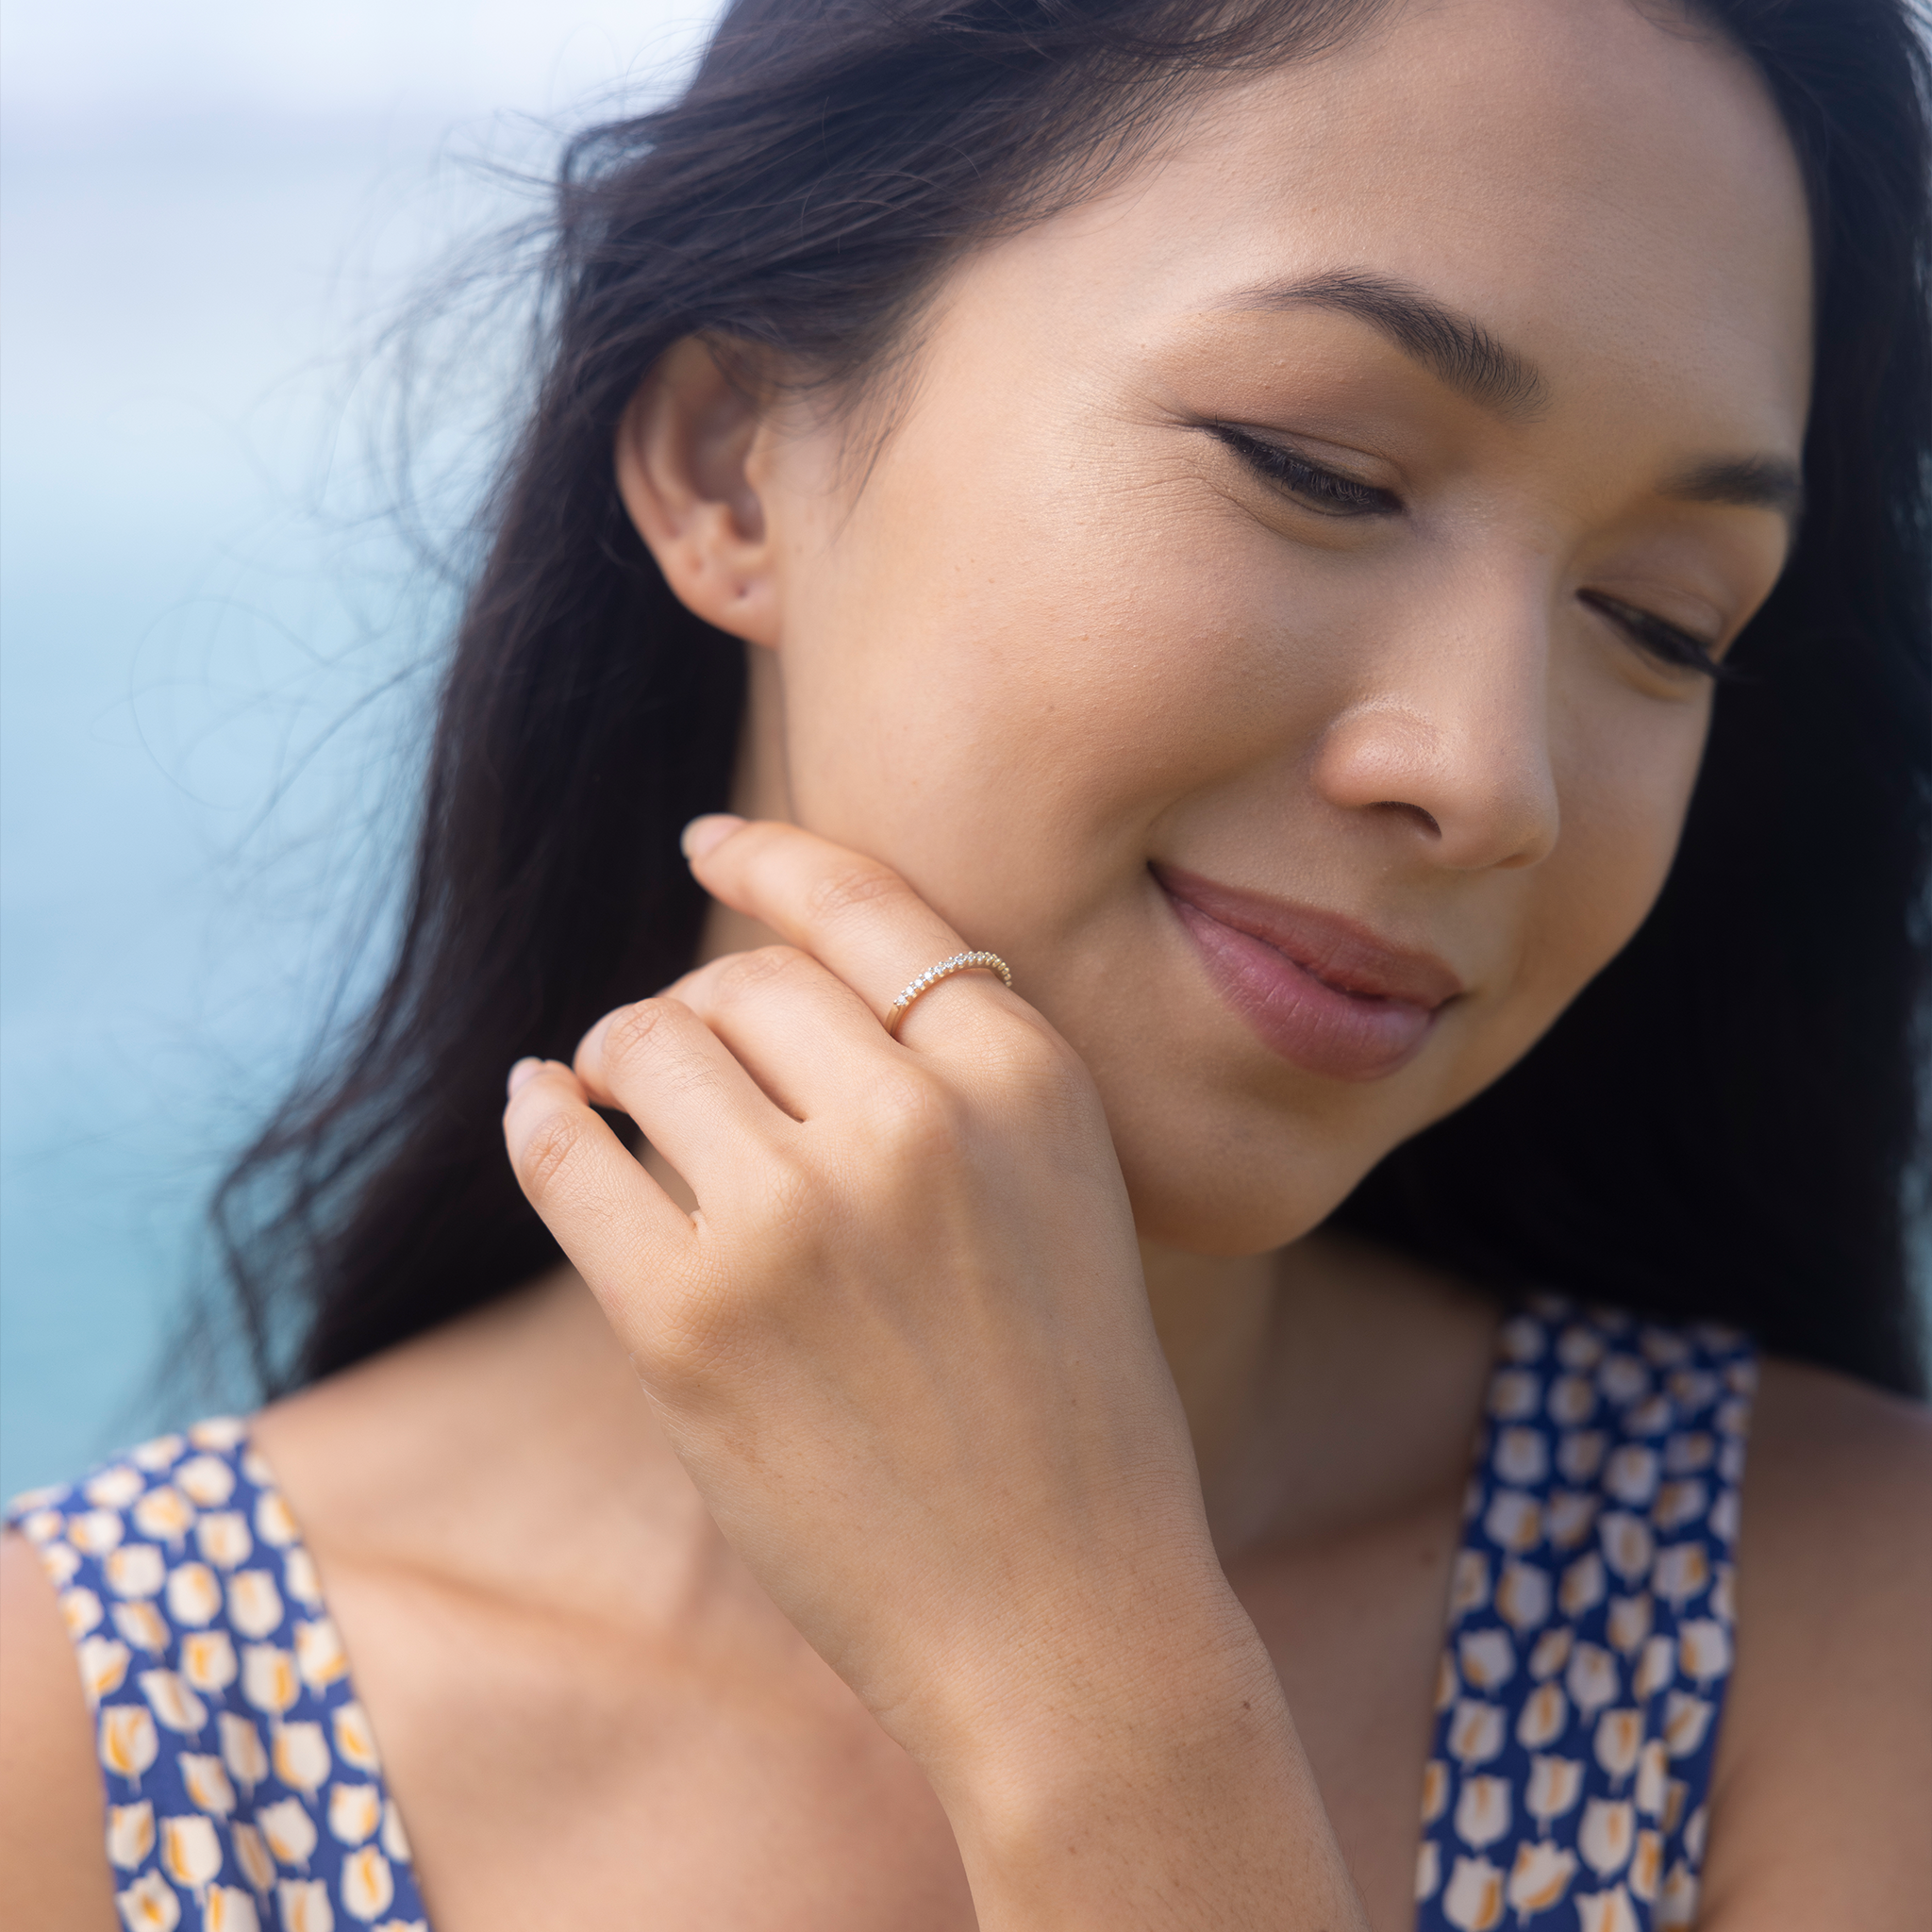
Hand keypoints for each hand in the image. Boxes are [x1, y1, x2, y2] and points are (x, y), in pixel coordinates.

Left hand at [503, 817, 1356, 1927]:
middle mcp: (915, 1120)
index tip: (708, 841)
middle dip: (701, 1009)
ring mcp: (796, 1217)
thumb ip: (948, 1076)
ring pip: (647, 1044)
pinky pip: (566, 1152)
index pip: (864, 905)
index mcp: (1025, 1076)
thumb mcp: (1060, 1193)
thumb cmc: (1065, 1405)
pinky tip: (541, 1109)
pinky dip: (540, 1116)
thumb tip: (752, 982)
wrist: (1064, 1613)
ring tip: (623, 1104)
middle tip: (682, 1062)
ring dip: (622, 1061)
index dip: (770, 859)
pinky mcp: (690, 1320)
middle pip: (742, 979)